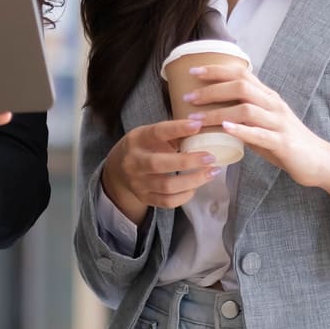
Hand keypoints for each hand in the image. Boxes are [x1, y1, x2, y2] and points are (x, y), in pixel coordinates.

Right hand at [100, 117, 224, 226]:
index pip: (157, 132)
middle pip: (160, 164)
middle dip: (188, 161)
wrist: (119, 169)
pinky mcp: (144, 198)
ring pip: (167, 186)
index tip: (197, 126)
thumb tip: (204, 129)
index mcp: (137, 139)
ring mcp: (138, 182)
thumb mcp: (152, 134)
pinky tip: (195, 187)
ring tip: (211, 173)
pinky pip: (167, 202)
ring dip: (193, 180)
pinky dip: (184, 196)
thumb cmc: (144, 146)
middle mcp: (134, 162)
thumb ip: (174, 133)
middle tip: (210, 158)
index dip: (177, 129)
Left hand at [185, 60, 329, 189]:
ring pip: (246, 109)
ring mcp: (279, 123)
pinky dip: (241, 130)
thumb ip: (244, 118)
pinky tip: (225, 129)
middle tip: (188, 97)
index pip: (241, 74)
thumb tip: (217, 116)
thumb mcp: (265, 125)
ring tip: (197, 118)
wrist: (320, 161)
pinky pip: (260, 134)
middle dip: (212, 89)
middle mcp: (273, 105)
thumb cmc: (287, 143)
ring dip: (218, 112)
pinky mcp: (283, 143)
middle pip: (241, 86)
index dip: (217, 70)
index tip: (193, 72)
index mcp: (268, 97)